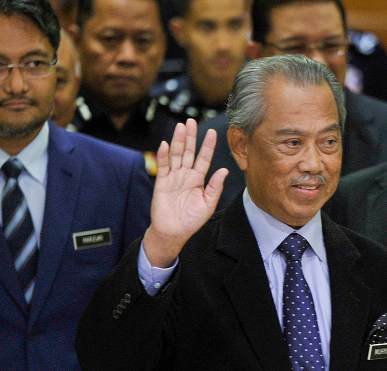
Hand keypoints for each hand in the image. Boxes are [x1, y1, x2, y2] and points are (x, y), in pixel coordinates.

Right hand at [142, 118, 228, 267]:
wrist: (173, 232)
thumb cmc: (192, 220)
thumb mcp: (208, 204)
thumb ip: (215, 187)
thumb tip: (224, 171)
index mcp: (199, 179)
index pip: (204, 158)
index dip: (208, 146)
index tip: (212, 132)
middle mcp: (186, 175)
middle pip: (188, 151)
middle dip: (190, 137)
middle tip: (192, 121)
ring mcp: (173, 177)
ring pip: (176, 155)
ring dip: (178, 141)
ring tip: (181, 127)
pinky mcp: (162, 182)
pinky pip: (163, 166)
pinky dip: (164, 155)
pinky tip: (166, 144)